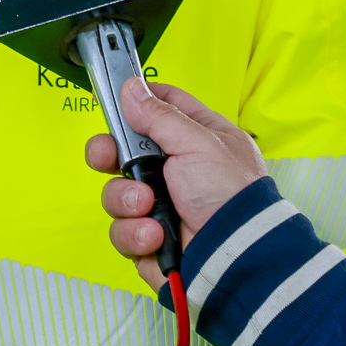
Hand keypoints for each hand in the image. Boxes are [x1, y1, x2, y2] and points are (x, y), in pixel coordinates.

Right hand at [85, 78, 268, 289]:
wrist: (238, 257)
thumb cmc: (230, 194)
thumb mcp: (197, 143)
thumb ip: (159, 116)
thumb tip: (132, 88)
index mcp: (193, 139)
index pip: (157, 108)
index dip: (132, 103)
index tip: (109, 98)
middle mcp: (174, 170)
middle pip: (122, 152)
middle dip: (108, 154)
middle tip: (107, 157)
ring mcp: (159, 206)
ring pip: (116, 194)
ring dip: (126, 200)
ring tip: (147, 207)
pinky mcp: (149, 240)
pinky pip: (122, 232)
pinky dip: (135, 234)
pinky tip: (155, 236)